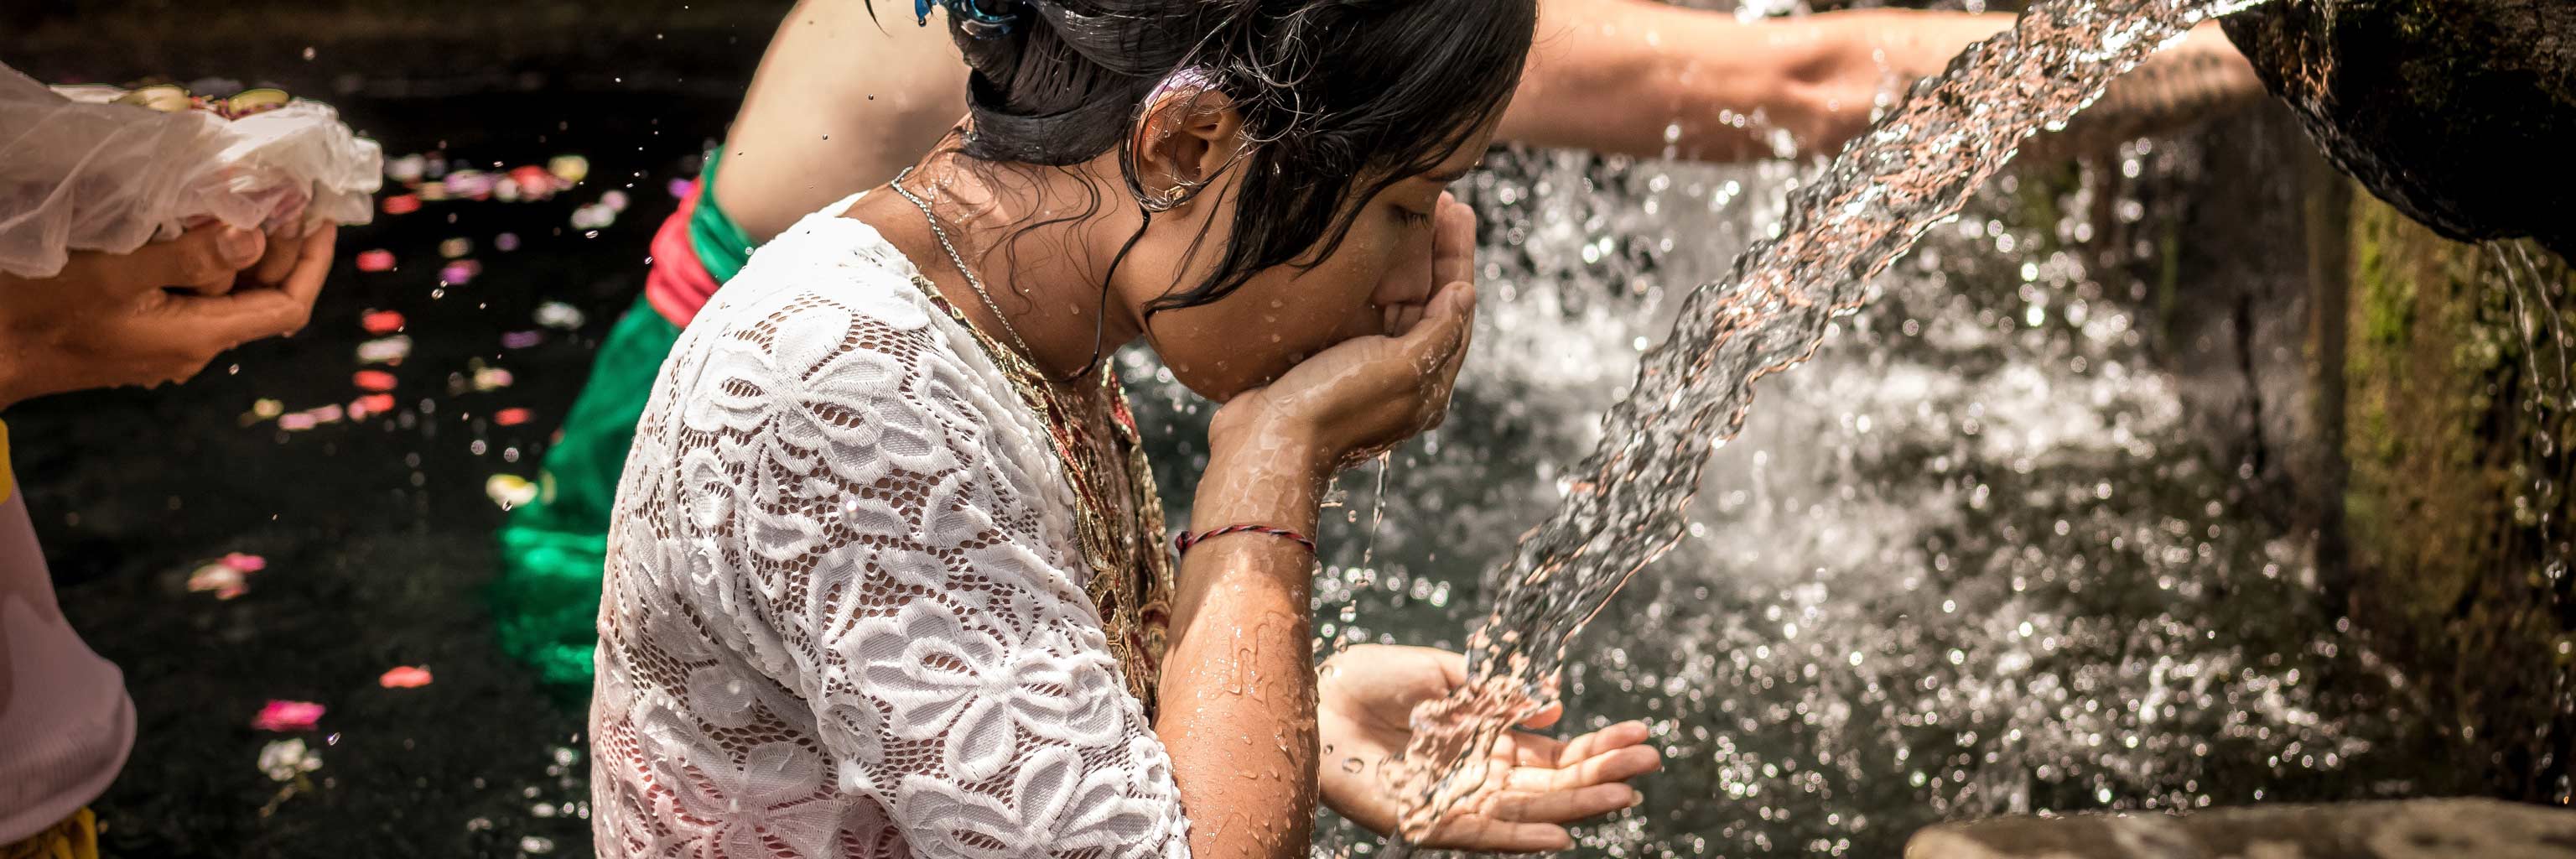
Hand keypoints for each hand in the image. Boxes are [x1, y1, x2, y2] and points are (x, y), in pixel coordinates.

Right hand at [0, 222, 336, 407]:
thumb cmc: (40, 311)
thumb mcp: (114, 274)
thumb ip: (188, 257)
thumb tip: (254, 237)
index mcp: (199, 338)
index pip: (287, 306)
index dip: (313, 262)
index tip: (322, 217)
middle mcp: (192, 347)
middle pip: (259, 294)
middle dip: (279, 244)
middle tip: (286, 192)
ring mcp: (165, 342)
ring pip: (224, 291)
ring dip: (239, 246)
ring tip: (247, 196)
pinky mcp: (139, 331)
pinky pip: (189, 293)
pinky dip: (203, 258)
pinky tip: (194, 223)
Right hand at [1208, 194, 1478, 473]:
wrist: (1265, 443)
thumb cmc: (1332, 405)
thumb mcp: (1398, 367)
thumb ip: (1437, 331)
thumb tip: (1464, 294)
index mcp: (1428, 385)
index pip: (1456, 311)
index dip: (1458, 258)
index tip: (1459, 211)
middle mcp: (1401, 378)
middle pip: (1429, 304)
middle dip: (1435, 253)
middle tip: (1439, 203)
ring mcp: (1364, 370)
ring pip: (1395, 305)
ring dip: (1403, 261)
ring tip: (1406, 215)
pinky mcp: (1329, 363)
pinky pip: (1359, 313)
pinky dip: (1368, 281)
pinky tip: (1363, 251)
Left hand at [1317, 645, 1661, 852]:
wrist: (1314, 698)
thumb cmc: (1371, 679)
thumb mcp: (1443, 672)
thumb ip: (1498, 692)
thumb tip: (1557, 703)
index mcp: (1486, 733)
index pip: (1555, 748)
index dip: (1597, 744)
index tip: (1640, 734)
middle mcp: (1480, 769)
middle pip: (1553, 780)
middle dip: (1602, 772)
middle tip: (1650, 761)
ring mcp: (1458, 795)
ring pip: (1530, 808)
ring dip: (1577, 805)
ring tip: (1624, 795)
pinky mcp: (1429, 818)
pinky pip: (1483, 835)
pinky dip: (1521, 841)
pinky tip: (1561, 839)